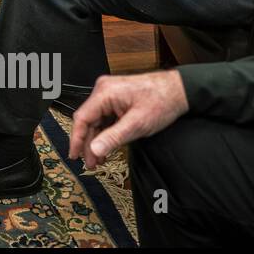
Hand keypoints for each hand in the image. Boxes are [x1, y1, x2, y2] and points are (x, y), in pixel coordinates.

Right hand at [69, 70, 188, 168]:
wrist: (179, 91)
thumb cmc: (162, 101)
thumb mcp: (137, 124)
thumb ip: (113, 137)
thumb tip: (94, 150)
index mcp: (105, 93)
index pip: (82, 118)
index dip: (77, 139)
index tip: (74, 155)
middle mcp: (103, 90)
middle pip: (88, 121)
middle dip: (89, 143)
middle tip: (91, 163)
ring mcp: (109, 94)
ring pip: (96, 121)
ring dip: (97, 140)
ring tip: (99, 159)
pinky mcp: (115, 99)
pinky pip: (105, 118)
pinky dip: (105, 133)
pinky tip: (106, 146)